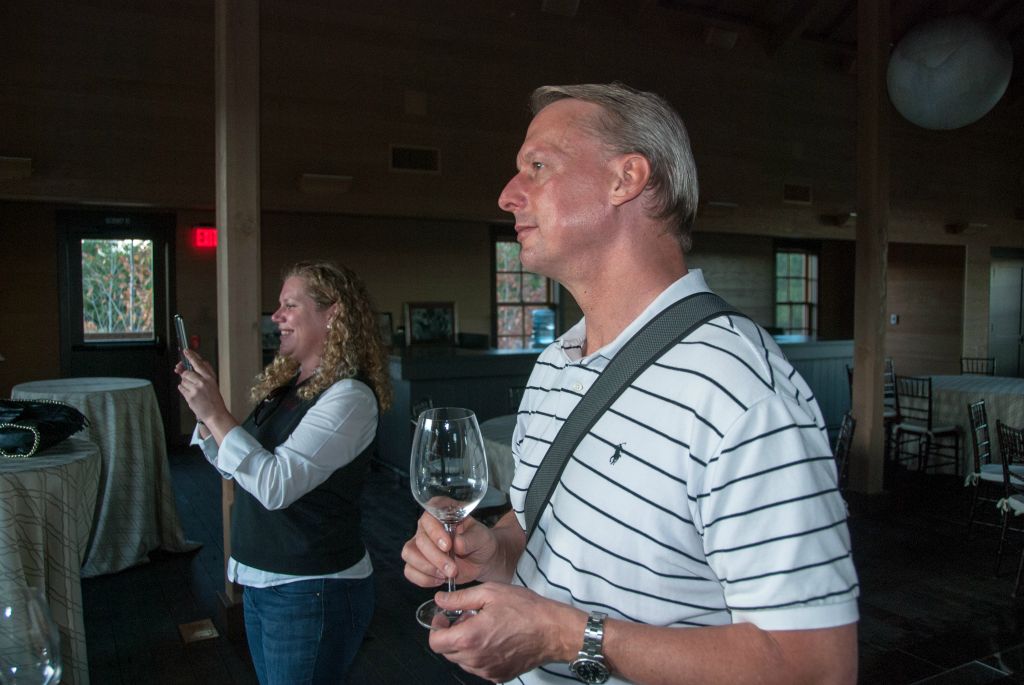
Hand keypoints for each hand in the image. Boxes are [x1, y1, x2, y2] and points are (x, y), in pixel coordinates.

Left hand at [175, 349, 231, 432]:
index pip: (198, 363)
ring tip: (193, 390)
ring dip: (185, 383)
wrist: (215, 414)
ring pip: (183, 380)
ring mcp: (196, 389)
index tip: (186, 351)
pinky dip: (183, 390)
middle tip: (184, 374)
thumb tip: (194, 364)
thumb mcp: (213, 383)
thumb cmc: (214, 400)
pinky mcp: (190, 396)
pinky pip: (181, 388)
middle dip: (184, 374)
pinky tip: (190, 393)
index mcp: (210, 377)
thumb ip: (204, 373)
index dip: (191, 356)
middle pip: (187, 372)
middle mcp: (203, 382)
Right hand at [402, 512, 497, 587]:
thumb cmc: (480, 542)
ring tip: (447, 575)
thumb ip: (471, 538)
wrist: (481, 559)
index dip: (435, 531)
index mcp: (441, 511)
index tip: (448, 545)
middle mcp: (426, 526)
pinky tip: (439, 579)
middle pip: (420, 539)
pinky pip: (409, 570)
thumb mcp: (482, 537)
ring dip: (427, 568)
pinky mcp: (417, 562)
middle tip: (452, 569)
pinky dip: (423, 578)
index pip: (429, 516)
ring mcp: (419, 544)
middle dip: (436, 557)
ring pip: (409, 554)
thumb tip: (457, 543)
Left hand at [426, 583, 583, 682]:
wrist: (553, 631)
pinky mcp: (499, 676)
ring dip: (466, 645)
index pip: (435, 642)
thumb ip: (459, 598)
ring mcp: (487, 670)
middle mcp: (475, 659)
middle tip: (469, 618)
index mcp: (469, 637)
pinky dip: (480, 654)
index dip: (437, 627)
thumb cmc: (525, 609)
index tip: (446, 617)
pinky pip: (479, 667)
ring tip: (485, 628)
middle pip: (447, 652)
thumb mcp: (490, 593)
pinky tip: (495, 639)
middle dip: (452, 634)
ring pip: (462, 660)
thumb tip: (439, 599)